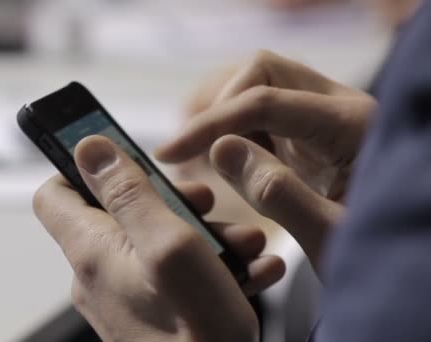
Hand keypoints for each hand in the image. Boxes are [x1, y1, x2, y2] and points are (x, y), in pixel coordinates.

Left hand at [34, 136, 284, 341]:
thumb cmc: (197, 332)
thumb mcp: (169, 244)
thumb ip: (128, 192)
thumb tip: (89, 147)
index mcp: (92, 250)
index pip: (55, 192)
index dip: (84, 168)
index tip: (125, 157)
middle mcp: (99, 272)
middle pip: (119, 211)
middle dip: (169, 199)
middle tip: (208, 204)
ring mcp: (123, 295)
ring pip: (154, 240)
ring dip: (201, 233)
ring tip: (244, 244)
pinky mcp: (148, 313)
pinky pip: (170, 273)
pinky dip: (205, 265)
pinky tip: (247, 270)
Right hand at [157, 51, 375, 269]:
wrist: (409, 264)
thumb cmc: (379, 254)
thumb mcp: (330, 237)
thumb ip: (278, 193)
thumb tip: (220, 148)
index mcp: (353, 127)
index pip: (266, 100)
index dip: (211, 124)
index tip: (169, 153)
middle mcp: (340, 108)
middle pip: (264, 71)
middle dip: (220, 108)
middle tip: (190, 153)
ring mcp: (326, 117)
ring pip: (260, 85)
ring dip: (226, 118)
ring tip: (205, 161)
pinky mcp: (314, 132)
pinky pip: (265, 112)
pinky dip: (237, 132)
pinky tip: (230, 166)